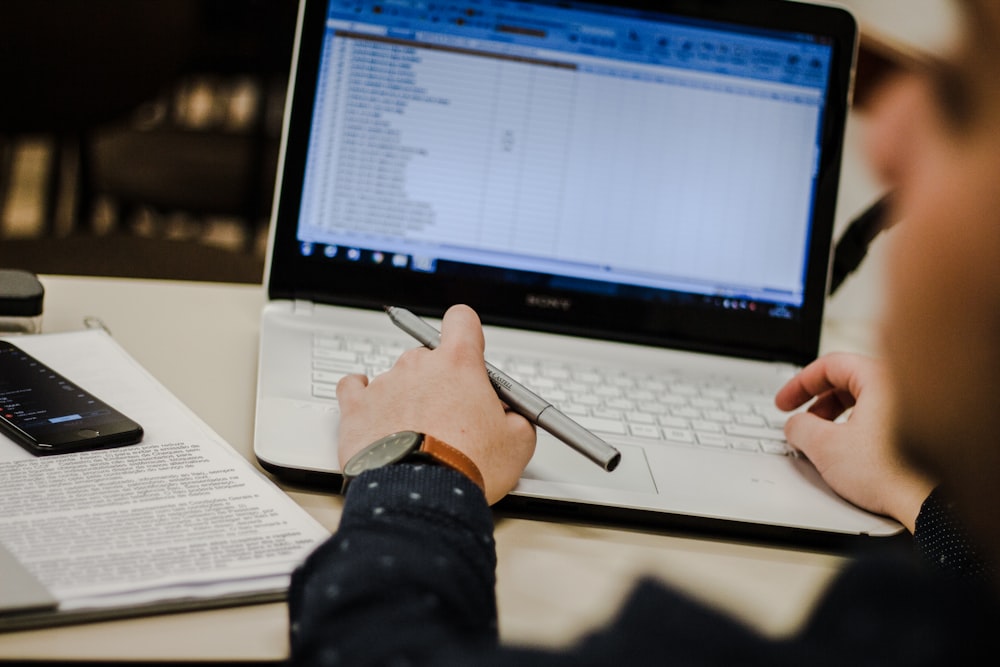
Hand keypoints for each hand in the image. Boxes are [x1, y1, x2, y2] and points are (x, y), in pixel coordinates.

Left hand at [336, 304, 536, 504]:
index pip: (462, 320)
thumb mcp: (517, 443)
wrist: (420, 497)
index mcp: (459, 364)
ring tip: (417, 434)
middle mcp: (418, 366)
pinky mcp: (356, 408)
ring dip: (407, 398)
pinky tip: (374, 409)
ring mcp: (384, 384)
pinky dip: (364, 397)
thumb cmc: (466, 467)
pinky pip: (354, 388)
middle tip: (451, 415)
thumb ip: (517, 417)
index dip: (466, 332)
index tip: (468, 348)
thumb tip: (515, 418)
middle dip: (440, 381)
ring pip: (398, 378)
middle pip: (429, 357)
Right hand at [774, 352, 933, 531]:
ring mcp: (912, 407)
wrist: (929, 502)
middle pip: (847, 382)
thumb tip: (795, 425)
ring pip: (863, 400)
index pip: (830, 365)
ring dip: (836, 417)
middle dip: (817, 403)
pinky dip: (857, 426)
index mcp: (879, 378)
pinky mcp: (918, 429)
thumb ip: (799, 427)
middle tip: (801, 420)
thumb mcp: (826, 447)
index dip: (799, 384)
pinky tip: (849, 450)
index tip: (785, 402)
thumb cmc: (890, 471)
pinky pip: (879, 416)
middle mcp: (900, 386)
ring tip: (823, 440)